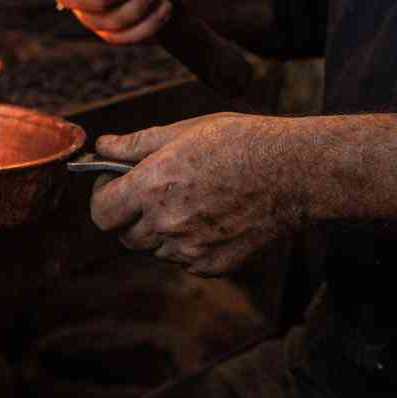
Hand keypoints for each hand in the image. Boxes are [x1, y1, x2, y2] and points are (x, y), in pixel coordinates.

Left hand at [89, 113, 304, 276]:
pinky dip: (188, 244)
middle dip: (129, 215)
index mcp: (152, 188)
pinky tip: (211, 216)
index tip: (114, 185)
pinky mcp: (214, 266)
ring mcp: (190, 250)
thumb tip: (101, 146)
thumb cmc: (240, 142)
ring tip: (189, 200)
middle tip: (151, 192)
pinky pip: (184, 260)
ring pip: (154, 249)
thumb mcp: (182, 130)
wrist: (296, 172)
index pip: (100, 213)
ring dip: (159, 230)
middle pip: (124, 235)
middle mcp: (166, 224)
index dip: (102, 198)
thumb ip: (135, 144)